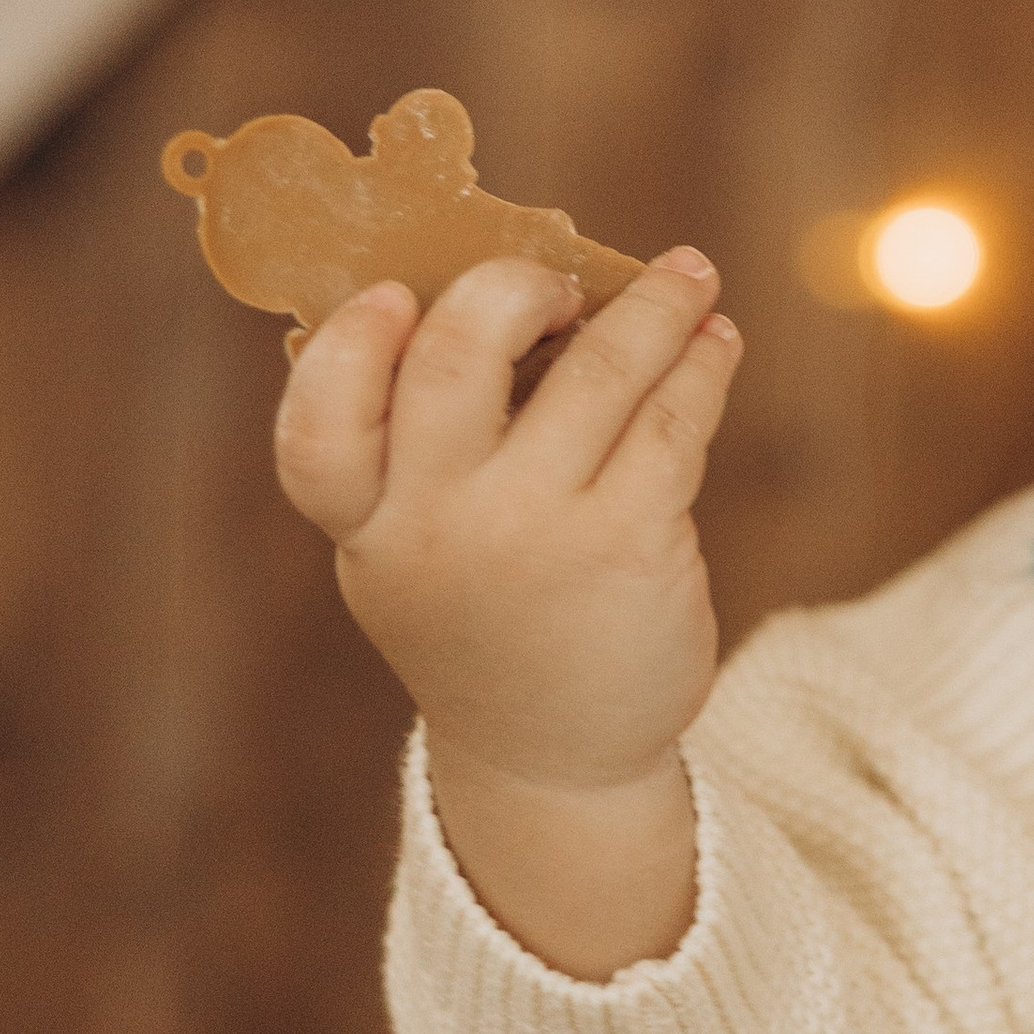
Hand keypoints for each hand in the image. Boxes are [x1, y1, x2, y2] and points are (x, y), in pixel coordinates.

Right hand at [274, 251, 742, 972]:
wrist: (557, 755)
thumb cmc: (488, 616)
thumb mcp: (417, 553)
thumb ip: (432, 452)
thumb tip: (526, 297)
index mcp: (367, 525)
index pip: (319, 425)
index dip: (349, 346)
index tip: (395, 295)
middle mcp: (439, 527)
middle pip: (456, 360)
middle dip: (514, 288)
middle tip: (563, 280)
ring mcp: (536, 536)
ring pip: (598, 374)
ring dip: (655, 310)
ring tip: (691, 278)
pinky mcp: (630, 547)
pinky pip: (671, 424)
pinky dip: (700, 370)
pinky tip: (714, 348)